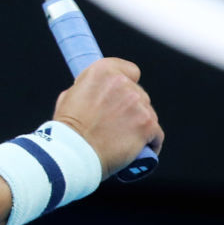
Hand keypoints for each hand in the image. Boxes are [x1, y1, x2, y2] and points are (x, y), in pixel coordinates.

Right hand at [53, 58, 163, 175]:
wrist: (74, 154)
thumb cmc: (67, 131)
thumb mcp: (68, 98)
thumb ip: (89, 89)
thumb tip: (98, 92)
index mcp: (102, 72)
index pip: (130, 71)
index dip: (126, 83)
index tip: (120, 94)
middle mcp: (123, 84)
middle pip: (139, 94)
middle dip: (129, 107)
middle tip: (113, 123)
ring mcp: (139, 104)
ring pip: (148, 113)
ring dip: (138, 124)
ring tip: (121, 139)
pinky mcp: (149, 125)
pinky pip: (156, 133)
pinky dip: (149, 141)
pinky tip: (138, 149)